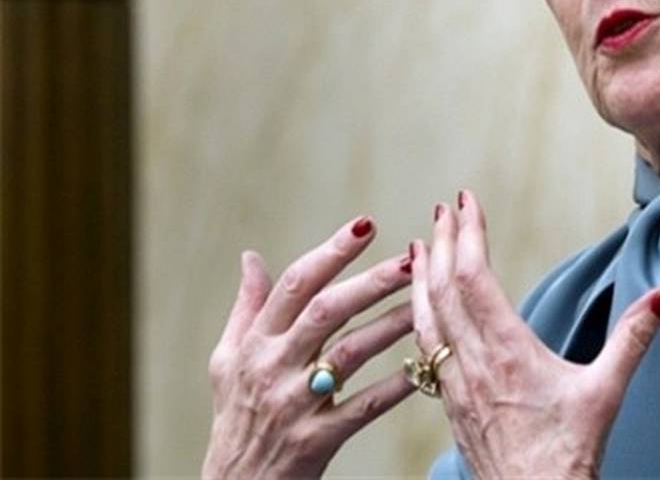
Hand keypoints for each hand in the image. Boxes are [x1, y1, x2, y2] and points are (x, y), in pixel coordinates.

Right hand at [204, 216, 415, 478]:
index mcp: (254, 344)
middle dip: (370, 282)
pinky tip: (422, 367)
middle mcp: (271, 368)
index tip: (366, 224)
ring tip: (425, 303)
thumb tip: (250, 258)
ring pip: (348, 355)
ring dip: (389, 326)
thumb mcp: (227, 363)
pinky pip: (361, 409)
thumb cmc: (234, 421)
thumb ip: (246, 309)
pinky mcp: (313, 441)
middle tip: (411, 260)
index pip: (295, 285)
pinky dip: (393, 387)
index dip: (331, 251)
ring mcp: (293, 405)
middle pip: (325, 312)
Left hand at [410, 191, 659, 479]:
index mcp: (507, 352)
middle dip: (441, 242)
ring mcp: (455, 385)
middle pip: (443, 288)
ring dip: (422, 276)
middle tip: (445, 209)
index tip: (467, 201)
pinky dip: (420, 313)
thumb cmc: (567, 458)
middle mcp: (472, 364)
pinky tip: (423, 308)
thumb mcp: (607, 392)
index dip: (467, 233)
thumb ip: (633, 338)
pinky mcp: (450, 405)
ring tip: (420, 246)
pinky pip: (425, 347)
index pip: (475, 277)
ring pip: (426, 317)